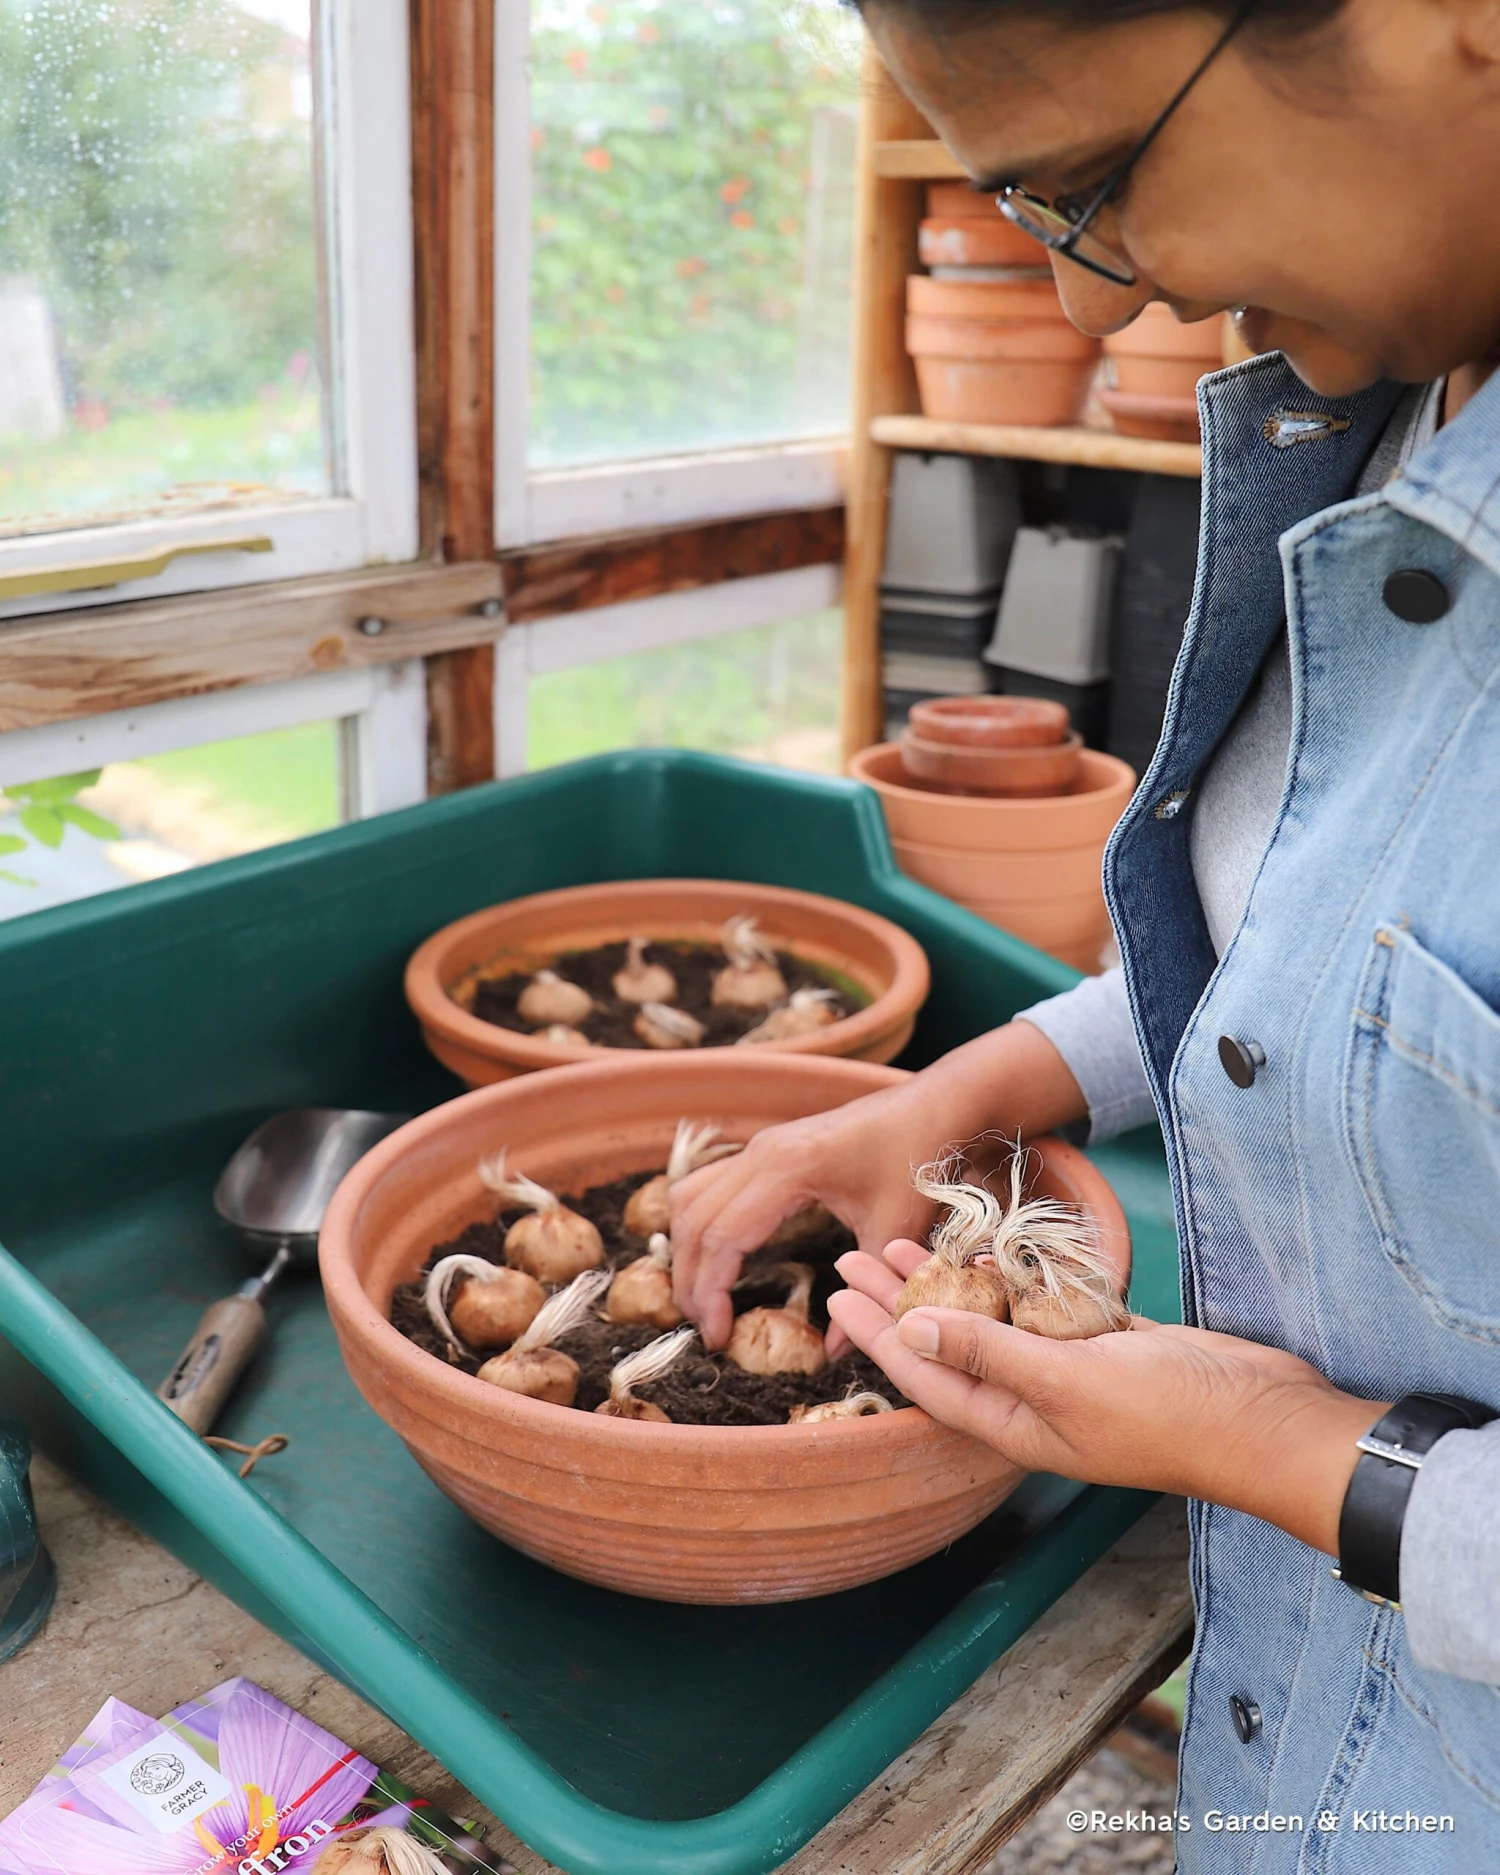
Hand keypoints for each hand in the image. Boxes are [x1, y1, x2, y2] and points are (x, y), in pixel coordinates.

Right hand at [670, 1081, 939, 1348]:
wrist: (937, 1102)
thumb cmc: (920, 1158)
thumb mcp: (895, 1230)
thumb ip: (864, 1289)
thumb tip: (836, 1352)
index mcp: (785, 1168)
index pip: (720, 1236)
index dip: (710, 1292)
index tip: (718, 1337)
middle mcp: (760, 1151)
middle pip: (693, 1220)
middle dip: (690, 1280)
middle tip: (706, 1330)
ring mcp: (760, 1145)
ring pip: (691, 1198)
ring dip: (688, 1250)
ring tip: (703, 1300)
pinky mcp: (767, 1148)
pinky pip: (710, 1185)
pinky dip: (700, 1224)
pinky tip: (716, 1258)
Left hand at [829, 1241, 1386, 1556]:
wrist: (1269, 1419)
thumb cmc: (1174, 1414)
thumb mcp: (1071, 1382)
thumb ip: (991, 1353)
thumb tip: (913, 1328)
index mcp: (1018, 1424)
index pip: (926, 1376)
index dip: (877, 1337)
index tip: (835, 1295)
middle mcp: (1037, 1400)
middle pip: (948, 1345)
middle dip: (896, 1302)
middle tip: (850, 1256)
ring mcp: (1075, 1372)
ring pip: (992, 1322)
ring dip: (946, 1284)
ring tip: (900, 1243)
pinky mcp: (1110, 1344)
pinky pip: (1043, 1309)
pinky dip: (1012, 1279)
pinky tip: (988, 1250)